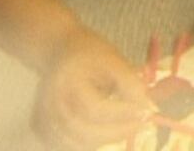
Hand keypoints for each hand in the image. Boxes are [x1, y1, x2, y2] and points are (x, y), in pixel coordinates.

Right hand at [32, 28, 153, 149]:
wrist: (59, 52)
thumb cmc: (90, 53)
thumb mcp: (113, 59)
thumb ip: (130, 83)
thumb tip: (148, 108)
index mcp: (67, 81)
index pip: (94, 108)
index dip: (123, 113)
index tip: (148, 111)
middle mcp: (50, 104)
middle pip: (85, 131)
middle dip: (119, 131)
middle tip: (144, 122)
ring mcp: (44, 119)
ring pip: (79, 143)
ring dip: (108, 138)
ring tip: (130, 125)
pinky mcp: (45, 129)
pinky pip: (71, 145)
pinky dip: (93, 142)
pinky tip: (109, 129)